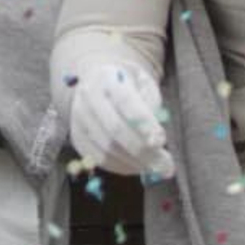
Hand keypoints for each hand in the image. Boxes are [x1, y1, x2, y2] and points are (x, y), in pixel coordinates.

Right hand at [67, 58, 173, 176]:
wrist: (98, 82)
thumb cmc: (129, 85)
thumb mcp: (144, 83)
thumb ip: (152, 104)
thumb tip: (156, 138)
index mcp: (106, 76)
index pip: (125, 101)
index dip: (144, 123)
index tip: (162, 140)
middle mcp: (88, 95)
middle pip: (115, 129)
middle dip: (143, 151)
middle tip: (166, 166)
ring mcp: (79, 117)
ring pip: (108, 148)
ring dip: (136, 163)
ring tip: (157, 168)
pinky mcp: (78, 136)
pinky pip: (100, 159)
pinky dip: (123, 167)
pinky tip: (139, 166)